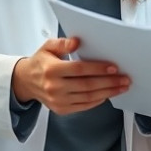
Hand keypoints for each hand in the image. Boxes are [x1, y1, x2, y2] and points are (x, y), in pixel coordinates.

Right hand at [11, 37, 129, 114]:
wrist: (26, 82)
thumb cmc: (41, 62)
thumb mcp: (48, 47)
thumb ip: (63, 43)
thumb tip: (77, 41)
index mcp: (51, 70)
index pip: (79, 69)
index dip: (98, 68)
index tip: (114, 67)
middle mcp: (54, 87)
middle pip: (87, 85)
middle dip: (109, 82)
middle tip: (124, 78)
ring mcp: (58, 101)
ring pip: (88, 98)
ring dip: (108, 92)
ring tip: (121, 87)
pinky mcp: (61, 109)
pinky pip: (84, 106)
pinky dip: (98, 101)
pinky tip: (108, 94)